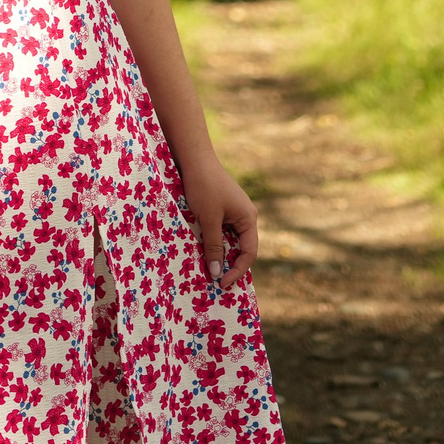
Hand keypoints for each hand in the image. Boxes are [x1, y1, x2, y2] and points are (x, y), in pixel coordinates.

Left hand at [183, 160, 258, 290]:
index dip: (237, 270)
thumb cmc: (204, 187)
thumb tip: (217, 273)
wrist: (194, 159)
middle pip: (241, 248)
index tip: (222, 283)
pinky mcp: (221, 208)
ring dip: (219, 254)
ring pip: (229, 240)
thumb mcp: (209, 220)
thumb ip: (214, 246)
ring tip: (207, 269)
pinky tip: (202, 250)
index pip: (249, 252)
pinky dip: (213, 242)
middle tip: (215, 281)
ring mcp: (233, 212)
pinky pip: (221, 231)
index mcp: (248, 218)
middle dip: (229, 264)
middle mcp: (244, 216)